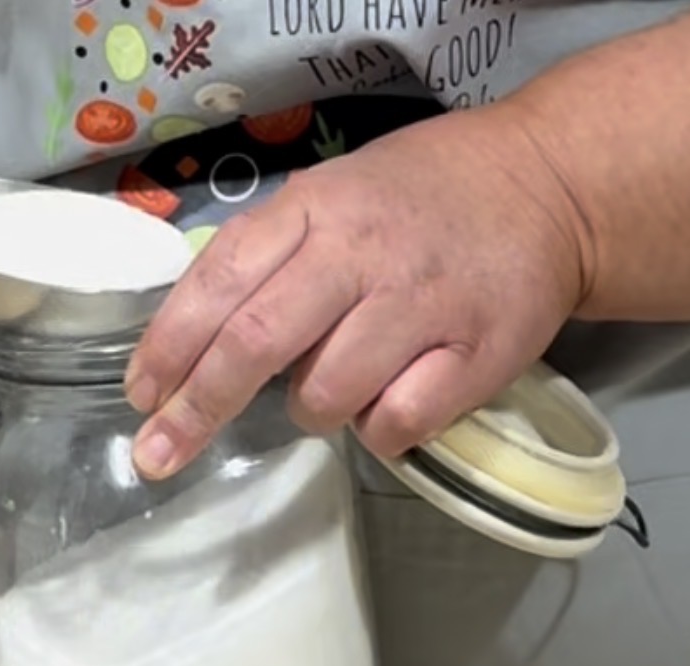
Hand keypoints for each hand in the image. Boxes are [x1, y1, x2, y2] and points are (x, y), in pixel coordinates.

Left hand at [125, 106, 591, 477]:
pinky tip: (392, 402)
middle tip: (159, 455)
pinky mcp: (476, 354)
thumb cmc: (421, 201)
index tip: (140, 398)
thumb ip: (269, 258)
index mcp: (316, 210)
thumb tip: (193, 343)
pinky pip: (398, 422)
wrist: (550, 185)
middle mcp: (362, 253)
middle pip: (256, 341)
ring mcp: (421, 304)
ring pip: (326, 393)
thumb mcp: (334, 198)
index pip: (220, 280)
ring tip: (332, 394)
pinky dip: (380, 430)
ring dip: (310, 414)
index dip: (170, 346)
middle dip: (197, 407)